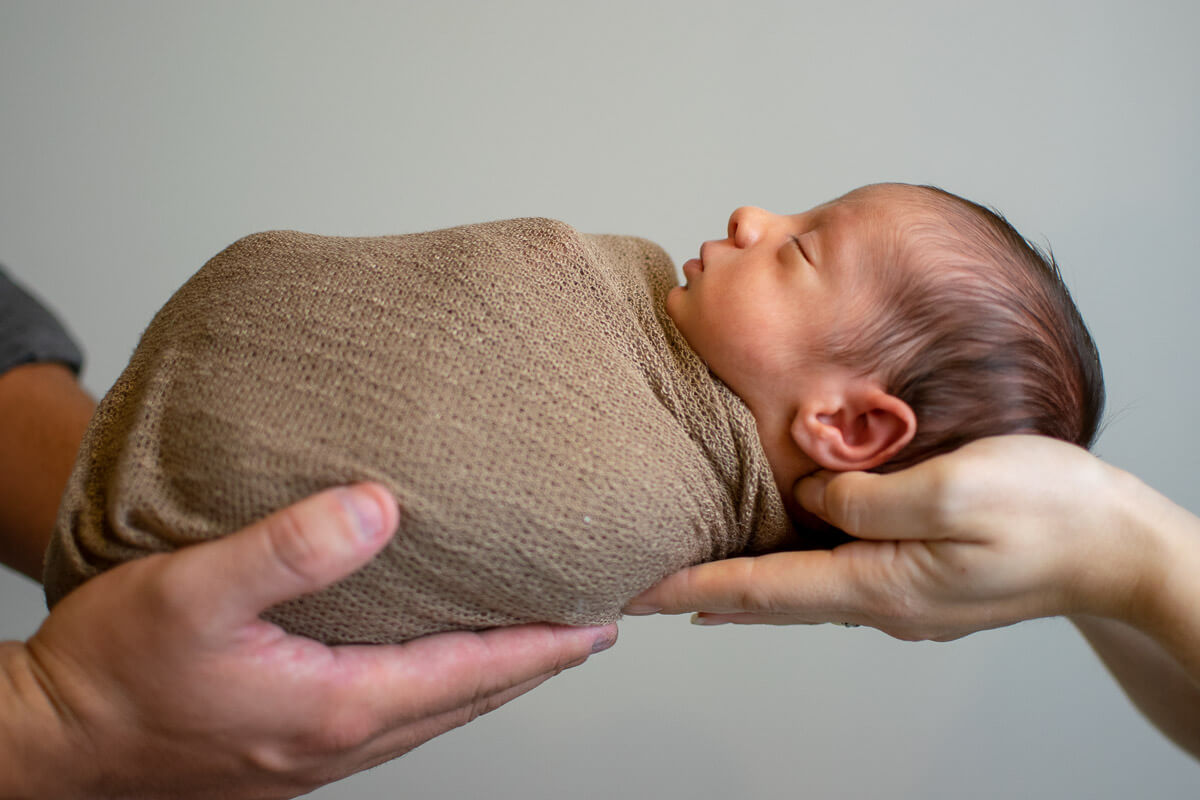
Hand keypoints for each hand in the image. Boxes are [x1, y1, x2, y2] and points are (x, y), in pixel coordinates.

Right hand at [3, 483, 615, 799]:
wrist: (49, 743)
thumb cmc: (111, 673)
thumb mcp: (191, 594)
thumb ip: (288, 550)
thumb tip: (377, 508)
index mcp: (334, 705)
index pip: (472, 672)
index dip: (542, 645)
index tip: (600, 622)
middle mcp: (339, 738)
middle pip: (469, 698)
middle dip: (536, 662)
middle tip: (591, 627)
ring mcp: (317, 751)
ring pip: (436, 711)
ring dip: (494, 676)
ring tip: (535, 641)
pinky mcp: (292, 745)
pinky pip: (396, 715)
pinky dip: (442, 687)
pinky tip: (437, 661)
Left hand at [626, 435, 1147, 640]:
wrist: (1117, 547)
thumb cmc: (1050, 510)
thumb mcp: (955, 489)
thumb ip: (869, 496)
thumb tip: (811, 495)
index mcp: (881, 585)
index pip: (762, 589)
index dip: (692, 585)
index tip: (636, 591)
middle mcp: (881, 602)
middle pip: (771, 597)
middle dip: (703, 590)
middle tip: (645, 586)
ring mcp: (901, 597)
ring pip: (801, 587)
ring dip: (743, 581)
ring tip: (692, 571)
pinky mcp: (919, 580)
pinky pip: (836, 572)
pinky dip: (789, 567)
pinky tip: (778, 550)